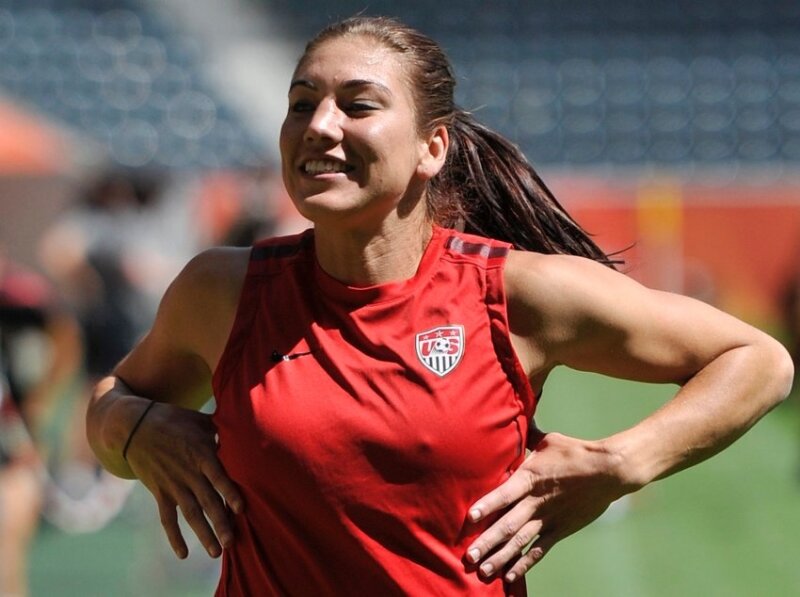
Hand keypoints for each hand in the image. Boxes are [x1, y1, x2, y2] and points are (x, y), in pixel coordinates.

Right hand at [124, 402, 242, 558]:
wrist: (134, 426)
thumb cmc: (173, 419)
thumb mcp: (199, 420)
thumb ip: (221, 429)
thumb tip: (245, 428)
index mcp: (201, 453)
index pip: (218, 477)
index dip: (229, 493)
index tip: (241, 509)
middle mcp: (188, 473)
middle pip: (207, 501)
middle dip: (220, 523)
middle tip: (233, 542)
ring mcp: (173, 484)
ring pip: (191, 514)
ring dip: (204, 534)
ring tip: (217, 552)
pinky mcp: (160, 492)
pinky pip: (167, 518)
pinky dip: (174, 536)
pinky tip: (184, 553)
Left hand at [465, 431, 629, 582]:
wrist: (609, 470)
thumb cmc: (576, 451)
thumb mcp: (549, 440)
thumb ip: (528, 436)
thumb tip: (516, 417)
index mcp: (530, 477)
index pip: (504, 493)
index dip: (487, 505)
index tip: (469, 518)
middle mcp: (536, 501)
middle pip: (508, 525)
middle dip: (487, 541)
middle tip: (468, 557)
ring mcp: (548, 518)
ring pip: (520, 542)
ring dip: (500, 557)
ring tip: (482, 572)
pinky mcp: (560, 529)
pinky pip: (539, 550)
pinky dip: (524, 564)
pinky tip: (509, 576)